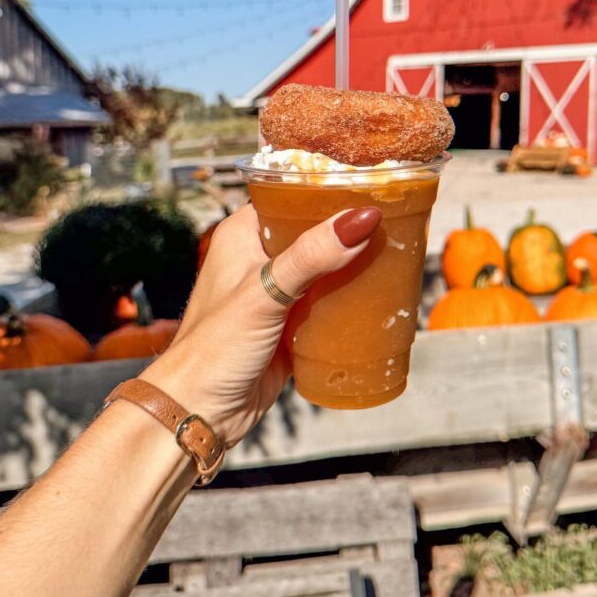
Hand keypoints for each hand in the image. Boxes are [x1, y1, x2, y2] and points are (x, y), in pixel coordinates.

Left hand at [140, 203, 380, 446]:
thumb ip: (312, 256)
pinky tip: (378, 294)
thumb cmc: (215, 346)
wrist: (200, 412)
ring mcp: (275, 293)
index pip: (290, 197)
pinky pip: (327, 304)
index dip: (328, 190)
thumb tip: (361, 219)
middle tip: (395, 219)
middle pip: (313, 232)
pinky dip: (348, 300)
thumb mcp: (265, 294)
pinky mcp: (290, 325)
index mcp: (243, 234)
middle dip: (349, 230)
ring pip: (324, 269)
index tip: (370, 185)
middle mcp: (259, 258)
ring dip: (352, 266)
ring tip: (396, 252)